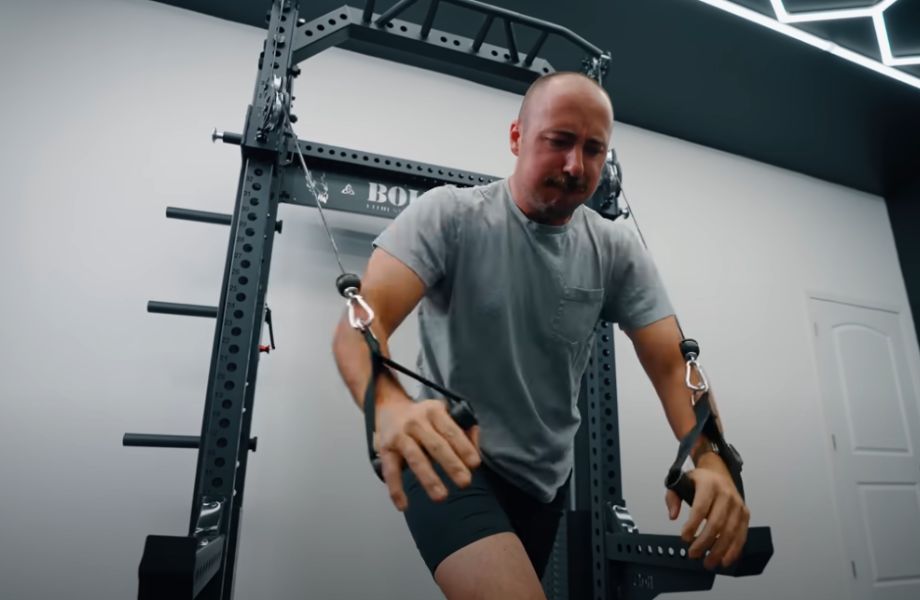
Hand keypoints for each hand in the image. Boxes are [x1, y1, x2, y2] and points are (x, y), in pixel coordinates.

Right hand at [375, 398, 480, 510]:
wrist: (389, 408)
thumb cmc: (424, 417)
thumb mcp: (442, 413)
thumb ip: (461, 428)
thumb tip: (475, 445)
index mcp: (434, 411)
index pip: (451, 431)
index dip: (463, 447)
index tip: (475, 464)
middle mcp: (416, 422)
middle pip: (436, 445)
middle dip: (451, 464)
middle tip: (465, 482)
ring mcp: (399, 436)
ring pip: (416, 459)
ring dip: (429, 479)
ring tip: (441, 496)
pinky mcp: (385, 450)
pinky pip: (390, 472)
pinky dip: (395, 490)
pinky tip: (403, 506)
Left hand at [665, 453, 749, 569]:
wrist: (719, 472)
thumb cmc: (698, 481)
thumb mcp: (680, 482)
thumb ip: (672, 497)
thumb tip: (673, 516)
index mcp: (709, 484)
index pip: (701, 507)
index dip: (693, 524)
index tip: (684, 538)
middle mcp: (726, 494)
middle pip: (716, 522)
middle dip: (704, 542)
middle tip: (692, 554)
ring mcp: (738, 504)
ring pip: (730, 531)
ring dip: (719, 550)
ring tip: (708, 563)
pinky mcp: (745, 513)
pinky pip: (742, 534)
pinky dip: (734, 550)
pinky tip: (725, 560)